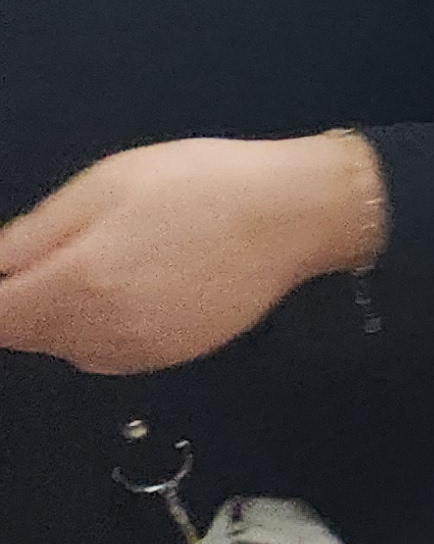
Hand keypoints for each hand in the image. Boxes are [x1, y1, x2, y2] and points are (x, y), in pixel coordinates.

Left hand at [0, 133, 386, 374]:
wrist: (295, 215)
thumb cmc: (199, 184)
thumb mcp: (103, 186)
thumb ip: (34, 235)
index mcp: (79, 282)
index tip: (9, 272)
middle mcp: (104, 332)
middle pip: (25, 336)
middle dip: (22, 301)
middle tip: (59, 251)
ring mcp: (140, 352)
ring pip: (64, 348)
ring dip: (59, 318)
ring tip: (103, 266)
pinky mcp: (172, 358)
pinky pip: (105, 355)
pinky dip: (98, 331)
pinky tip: (133, 288)